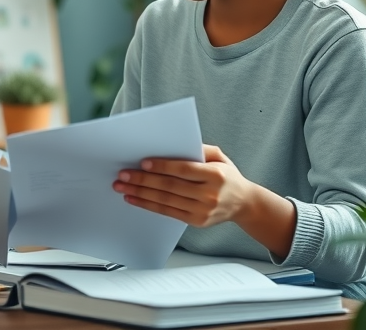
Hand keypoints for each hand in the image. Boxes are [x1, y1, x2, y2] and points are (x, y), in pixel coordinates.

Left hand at [113, 144, 252, 227]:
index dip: (163, 166)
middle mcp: (209, 194)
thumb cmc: (227, 176)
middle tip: (123, 174)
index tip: (143, 162)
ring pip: (165, 200)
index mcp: (216, 175)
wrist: (243, 203)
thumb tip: (172, 145)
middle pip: (170, 186)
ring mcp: (203, 210)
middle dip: (143, 180)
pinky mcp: (196, 221)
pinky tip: (134, 199)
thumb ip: (199, 150)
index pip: (184, 170)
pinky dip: (148, 205)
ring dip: (140, 193)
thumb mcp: (219, 157)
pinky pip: (167, 212)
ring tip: (122, 187)